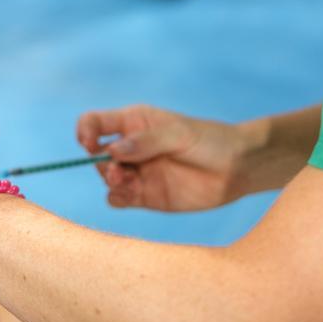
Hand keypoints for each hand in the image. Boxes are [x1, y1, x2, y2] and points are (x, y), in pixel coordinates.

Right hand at [77, 104, 261, 211]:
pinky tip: (130, 195)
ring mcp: (137, 172)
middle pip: (96, 155)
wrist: (237, 168)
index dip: (85, 131)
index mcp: (134, 122)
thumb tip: (111, 151)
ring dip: (108, 181)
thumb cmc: (210, 141)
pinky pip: (118, 199)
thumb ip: (145, 142)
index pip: (95, 122)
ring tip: (127, 182)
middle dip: (100, 163)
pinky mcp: (145, 196)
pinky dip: (116, 197)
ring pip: (106, 178)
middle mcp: (130, 147)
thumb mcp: (178, 134)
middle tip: (118, 171)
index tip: (88, 143)